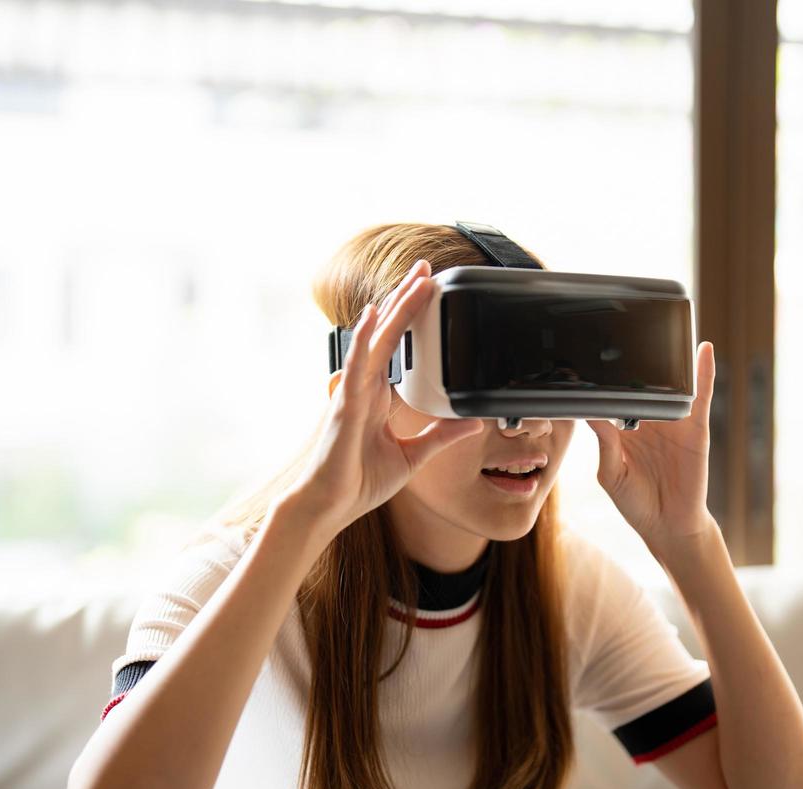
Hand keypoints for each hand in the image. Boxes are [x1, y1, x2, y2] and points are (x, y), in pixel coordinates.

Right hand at [283, 259, 484, 537]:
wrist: (331, 505)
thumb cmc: (359, 482)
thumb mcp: (413, 456)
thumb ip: (440, 437)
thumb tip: (471, 423)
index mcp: (379, 397)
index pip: (399, 347)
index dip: (413, 319)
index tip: (430, 292)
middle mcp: (366, 388)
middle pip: (389, 333)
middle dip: (407, 300)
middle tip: (426, 269)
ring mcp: (354, 393)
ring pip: (377, 341)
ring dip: (395, 310)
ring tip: (414, 281)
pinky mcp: (345, 405)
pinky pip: (357, 366)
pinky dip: (363, 340)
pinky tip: (372, 317)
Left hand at [587, 340, 717, 544]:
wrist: (670, 526)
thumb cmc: (637, 503)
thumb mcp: (611, 474)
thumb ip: (604, 444)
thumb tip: (592, 415)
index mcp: (622, 430)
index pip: (612, 397)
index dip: (602, 381)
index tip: (585, 359)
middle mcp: (648, 421)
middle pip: (640, 385)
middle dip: (632, 362)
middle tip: (619, 334)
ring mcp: (672, 422)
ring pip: (670, 385)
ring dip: (667, 361)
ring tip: (659, 329)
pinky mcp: (695, 428)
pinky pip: (700, 397)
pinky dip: (703, 373)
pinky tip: (703, 350)